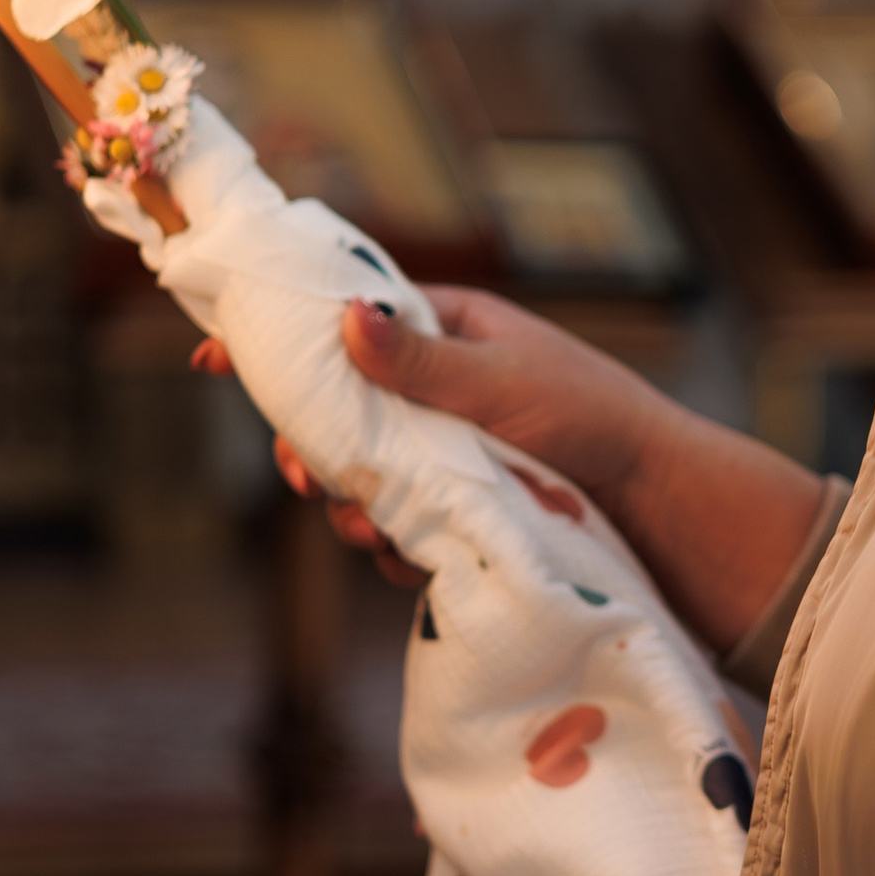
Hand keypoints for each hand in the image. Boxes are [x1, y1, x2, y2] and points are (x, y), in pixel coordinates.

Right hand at [306, 288, 829, 651]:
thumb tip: (345, 317)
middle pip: (341, 414)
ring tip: (366, 523)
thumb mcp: (504, 381)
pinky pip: (402, 533)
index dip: (283, 340)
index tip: (213, 358)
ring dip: (354, 506)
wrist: (661, 508)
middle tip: (307, 474)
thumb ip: (422, 363)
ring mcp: (447, 457)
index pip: (348, 323)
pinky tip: (412, 559)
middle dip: (315, 447)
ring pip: (365, 481)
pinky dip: (398, 548)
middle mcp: (440, 393)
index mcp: (450, 334)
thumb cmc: (594, 420)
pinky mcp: (460, 515)